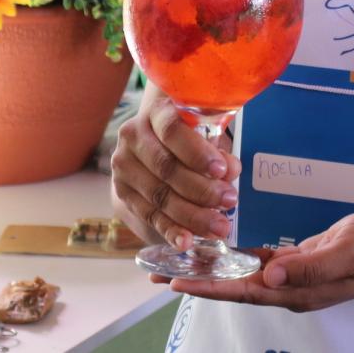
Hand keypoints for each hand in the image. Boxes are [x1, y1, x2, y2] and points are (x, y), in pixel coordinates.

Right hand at [110, 84, 241, 250]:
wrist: (154, 141)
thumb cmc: (190, 134)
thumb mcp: (205, 133)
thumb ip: (217, 150)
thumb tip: (230, 171)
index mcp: (156, 112)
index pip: (173, 130)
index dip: (197, 152)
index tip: (221, 170)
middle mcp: (133, 136)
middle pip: (166, 168)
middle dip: (202, 189)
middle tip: (230, 201)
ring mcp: (124, 166)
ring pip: (159, 195)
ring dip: (192, 215)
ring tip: (219, 227)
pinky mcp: (123, 192)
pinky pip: (149, 215)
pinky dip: (170, 230)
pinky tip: (186, 241)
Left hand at [155, 208, 353, 311]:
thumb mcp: (348, 252)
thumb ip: (309, 267)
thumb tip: (268, 275)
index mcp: (299, 291)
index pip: (245, 291)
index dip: (209, 286)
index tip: (176, 281)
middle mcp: (290, 288)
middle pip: (235, 286)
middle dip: (197, 278)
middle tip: (157, 270)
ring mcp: (294, 276)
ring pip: (243, 273)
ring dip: (211, 267)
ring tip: (176, 258)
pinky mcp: (298, 261)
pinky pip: (260, 260)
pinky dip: (236, 254)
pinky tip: (215, 247)